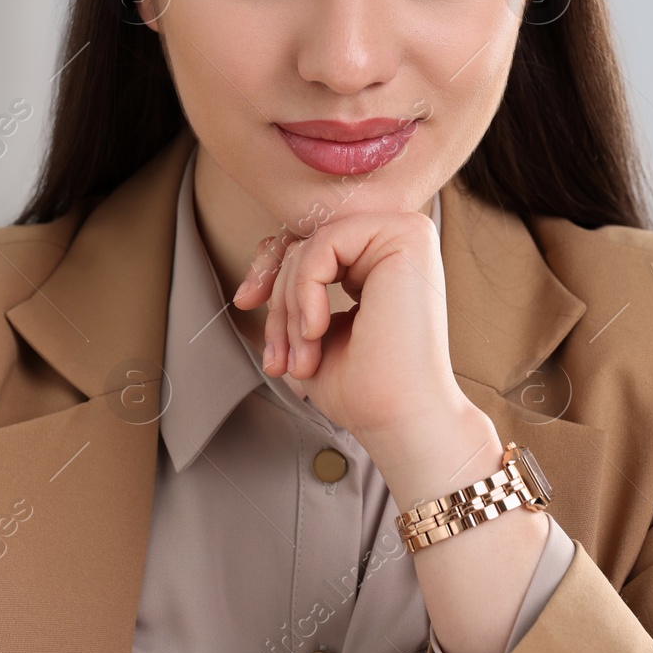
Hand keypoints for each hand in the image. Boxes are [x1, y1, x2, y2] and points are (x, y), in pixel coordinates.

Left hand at [231, 209, 474, 454]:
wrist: (398, 418)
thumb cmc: (364, 387)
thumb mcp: (313, 326)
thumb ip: (298, 287)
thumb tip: (265, 255)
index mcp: (381, 261)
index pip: (309, 246)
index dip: (270, 274)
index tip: (247, 304)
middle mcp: (397, 241)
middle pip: (306, 247)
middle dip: (280, 304)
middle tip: (282, 359)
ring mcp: (405, 234)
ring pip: (310, 247)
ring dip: (291, 308)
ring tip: (303, 357)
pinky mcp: (405, 237)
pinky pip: (323, 244)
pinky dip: (304, 291)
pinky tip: (317, 330)